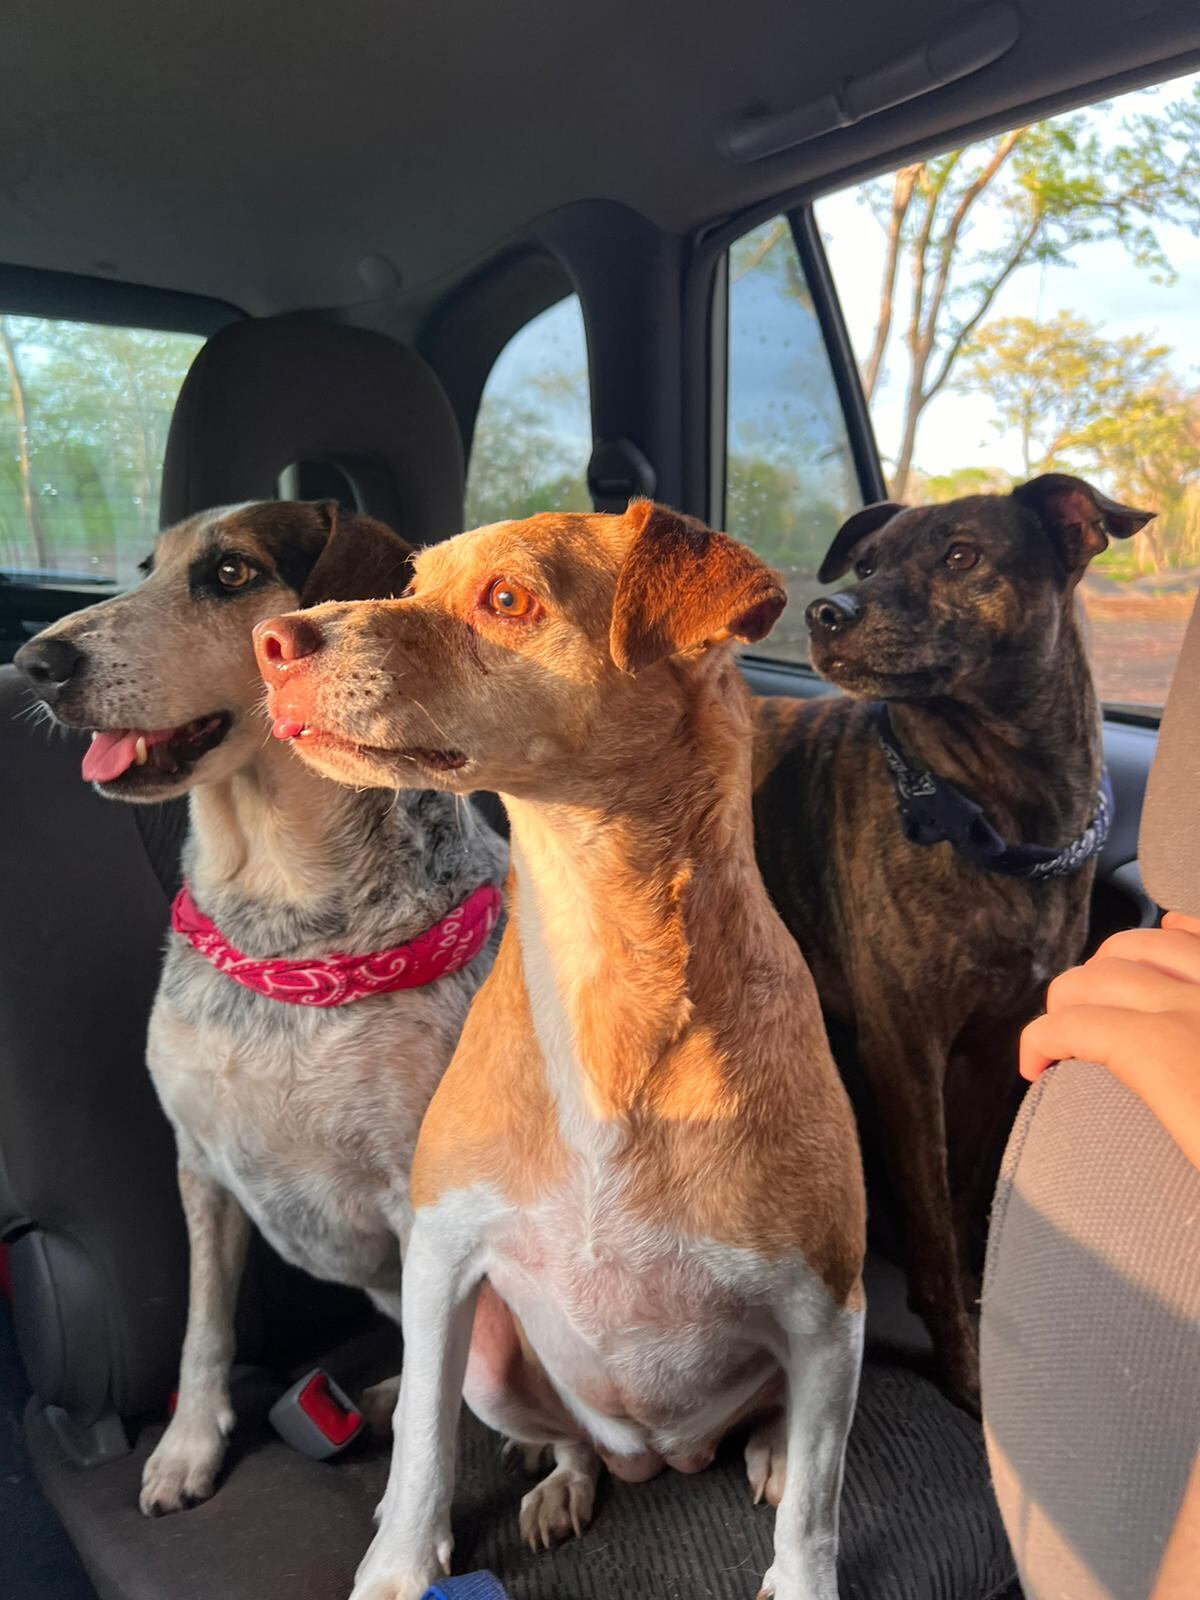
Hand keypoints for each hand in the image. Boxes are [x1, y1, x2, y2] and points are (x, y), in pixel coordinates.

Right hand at [1020, 912, 1199, 1170]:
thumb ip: (1140, 1133)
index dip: (1036, 1043)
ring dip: (1111, 960)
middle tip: (1063, 1039)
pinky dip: (1178, 928)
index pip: (1070, 1025)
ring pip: (1149, 941)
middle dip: (1063, 1003)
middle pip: (1097, 976)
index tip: (1034, 1070)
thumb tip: (1110, 1142)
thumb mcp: (1188, 1164)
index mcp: (1164, 1052)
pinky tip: (1169, 930)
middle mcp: (1192, 1004)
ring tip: (1102, 986)